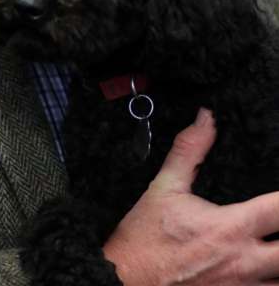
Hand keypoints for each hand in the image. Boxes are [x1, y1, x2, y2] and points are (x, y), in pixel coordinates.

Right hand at [103, 108, 278, 284]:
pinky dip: (269, 281)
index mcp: (229, 228)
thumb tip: (205, 119)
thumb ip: (189, 151)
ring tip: (274, 247)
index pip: (278, 209)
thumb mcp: (165, 187)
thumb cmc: (144, 239)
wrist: (125, 282)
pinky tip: (265, 271)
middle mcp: (242, 262)